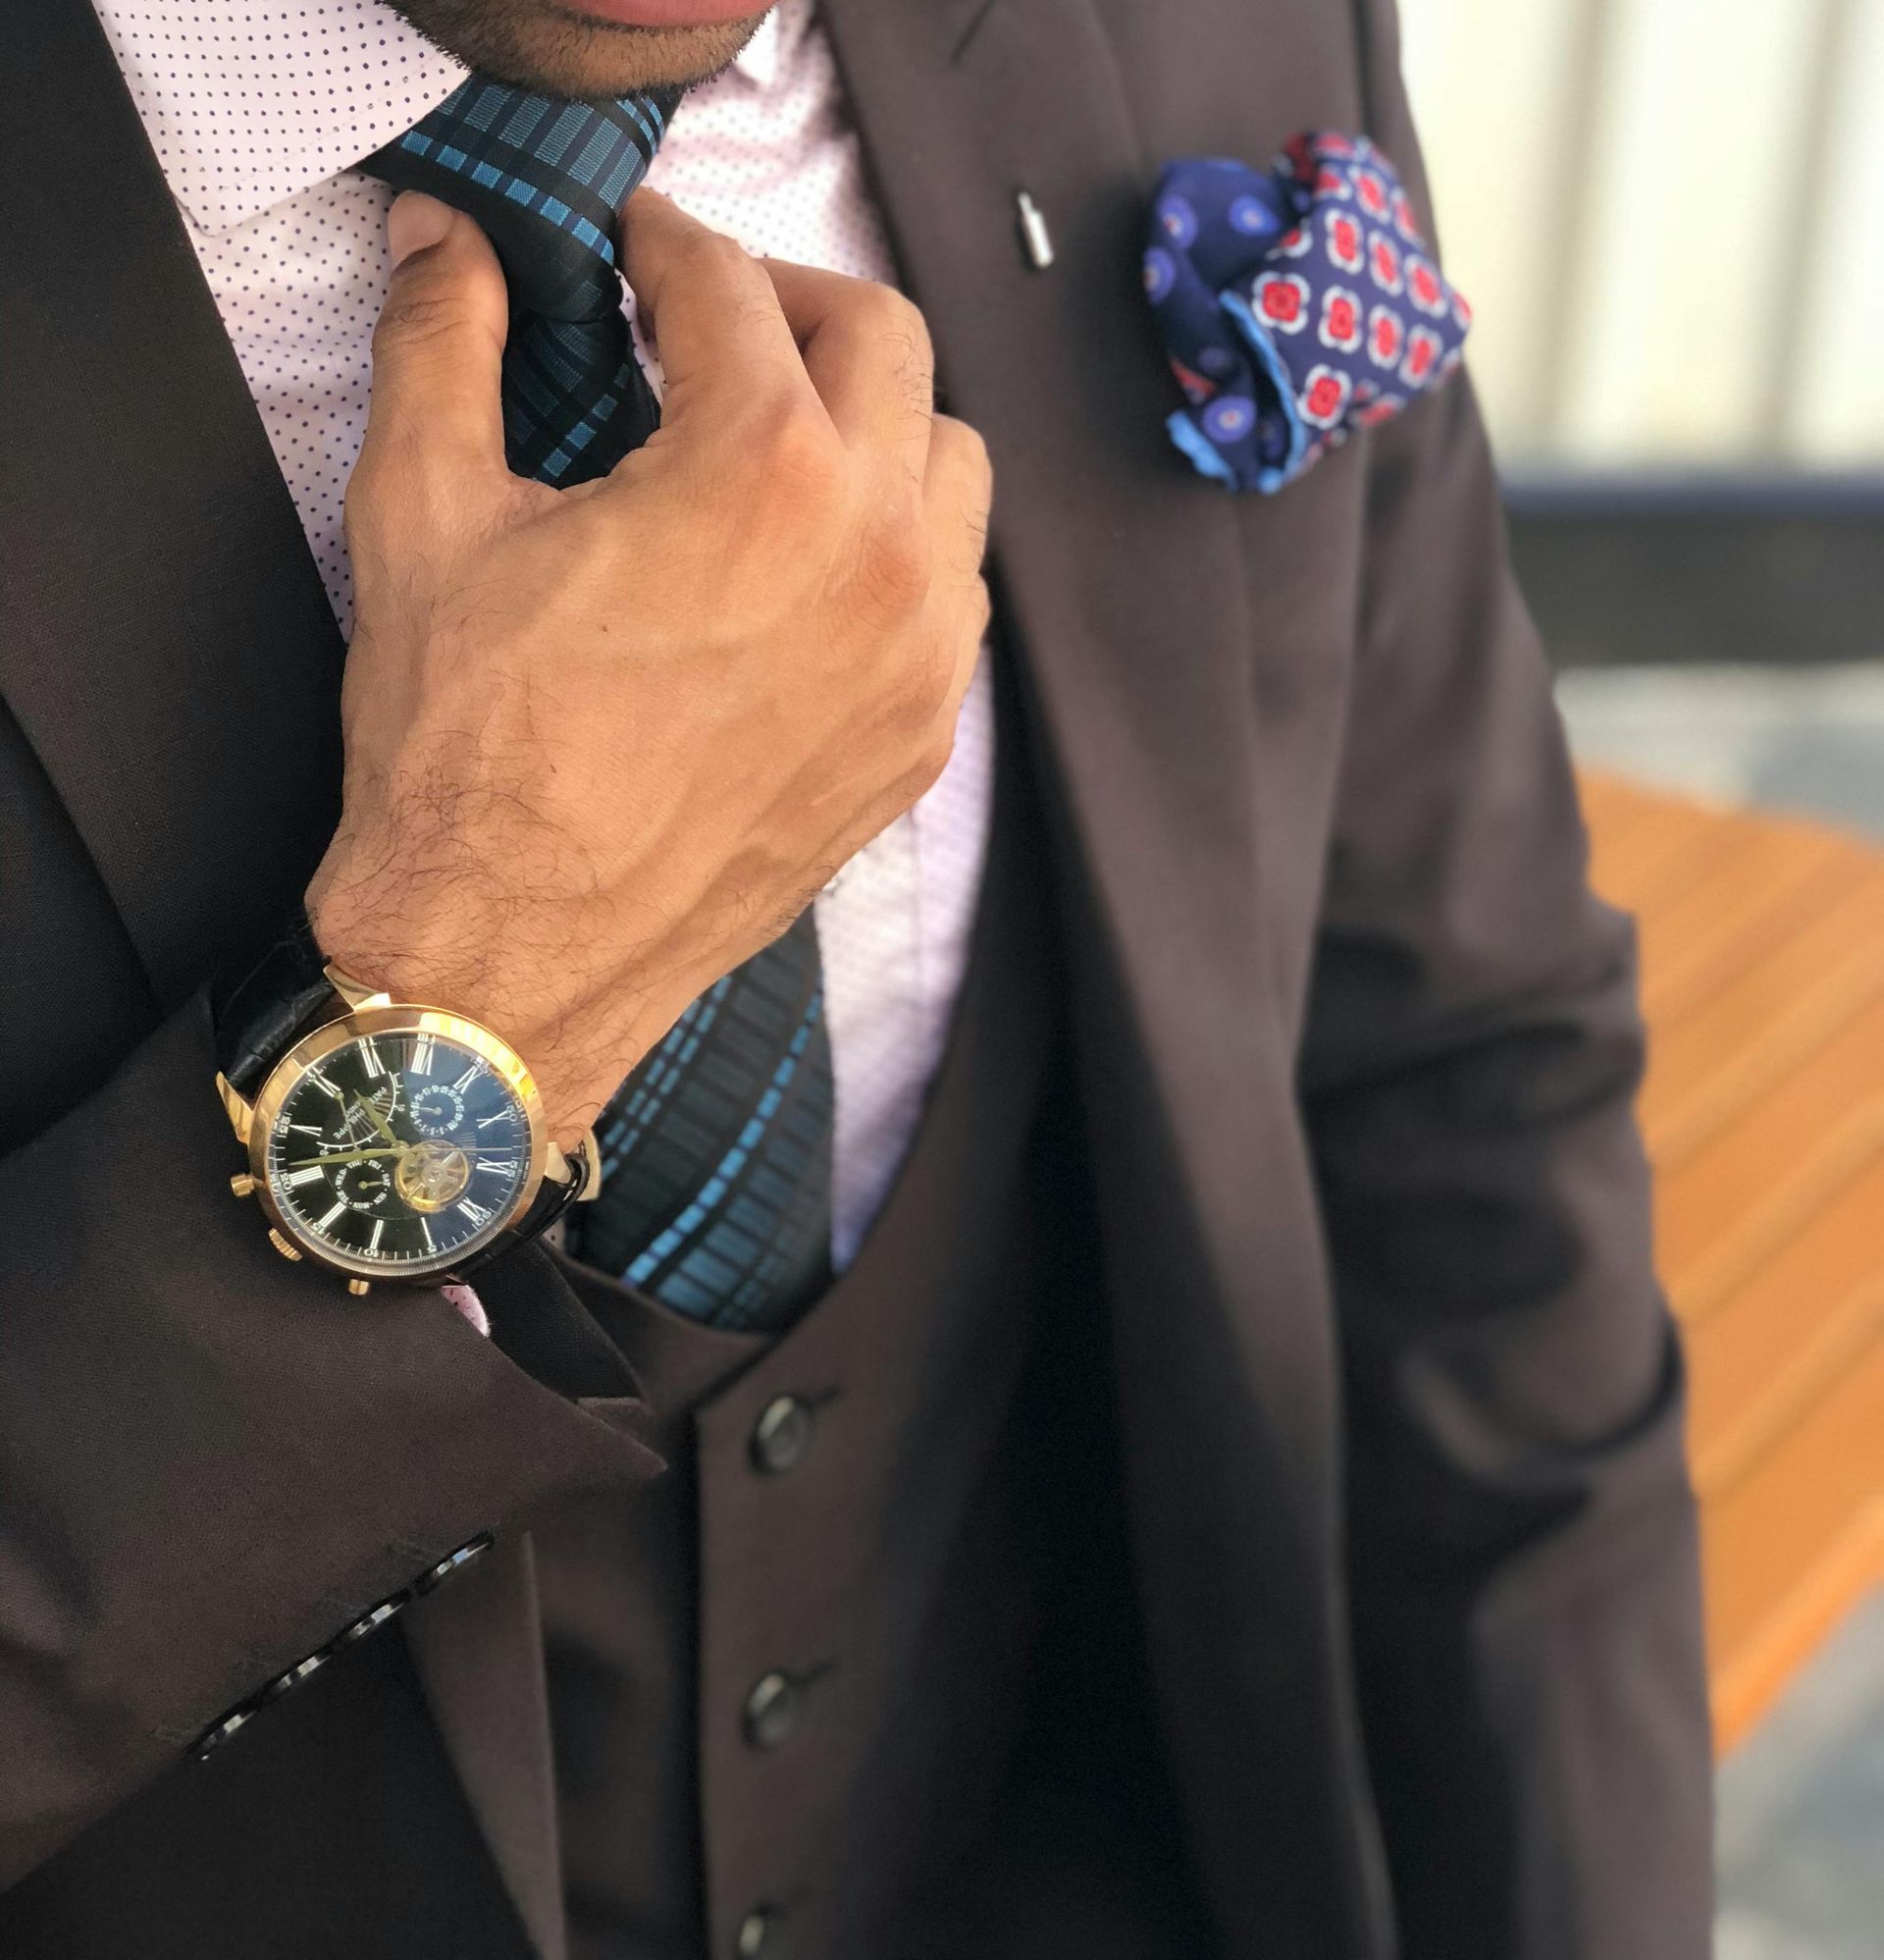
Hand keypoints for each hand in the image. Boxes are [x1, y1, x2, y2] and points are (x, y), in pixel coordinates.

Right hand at [307, 189, 991, 1142]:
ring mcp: (918, 658)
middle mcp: (877, 554)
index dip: (668, 243)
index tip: (636, 251)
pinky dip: (900, 544)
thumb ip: (444, 343)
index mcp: (763, 474)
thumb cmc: (467, 758)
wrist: (513, 960)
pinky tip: (811, 567)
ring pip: (950, 466)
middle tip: (705, 324)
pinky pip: (954, 592)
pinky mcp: (919, 739)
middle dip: (790, 303)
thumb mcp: (424, 520)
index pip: (736, 285)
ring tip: (773, 441)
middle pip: (885, 341)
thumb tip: (447, 238)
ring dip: (871, 421)